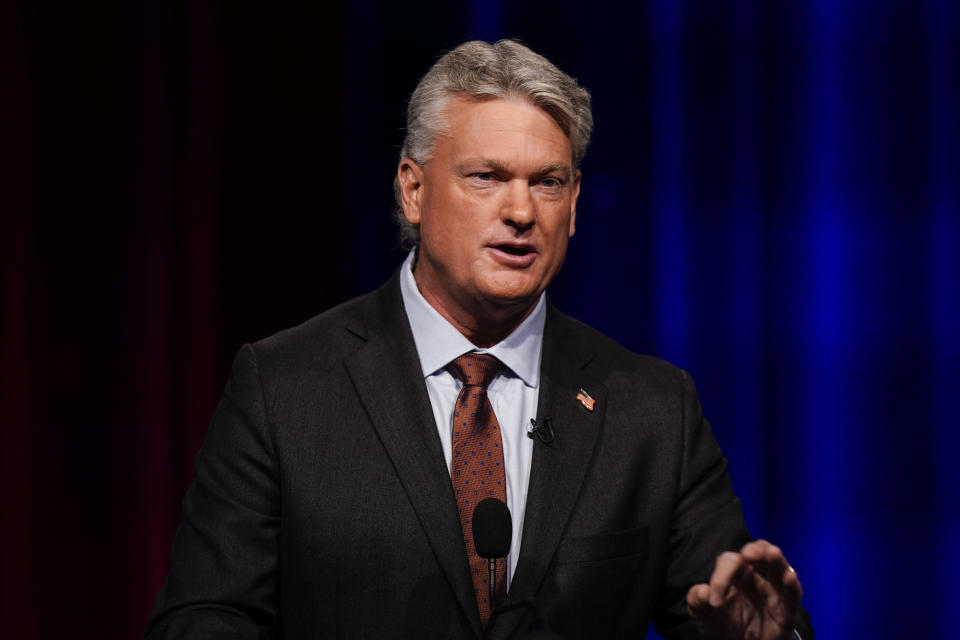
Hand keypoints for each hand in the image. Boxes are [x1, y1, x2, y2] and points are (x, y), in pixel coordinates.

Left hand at [686, 539, 802, 639]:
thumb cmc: (722, 626)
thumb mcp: (703, 614)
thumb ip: (697, 600)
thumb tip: (703, 591)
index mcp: (734, 574)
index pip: (730, 562)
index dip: (721, 577)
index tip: (714, 600)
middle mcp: (756, 577)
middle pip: (759, 552)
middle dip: (755, 550)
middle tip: (748, 555)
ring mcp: (773, 592)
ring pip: (779, 568)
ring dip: (776, 560)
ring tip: (772, 554)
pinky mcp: (786, 610)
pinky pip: (793, 595)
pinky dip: (792, 585)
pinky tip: (789, 577)